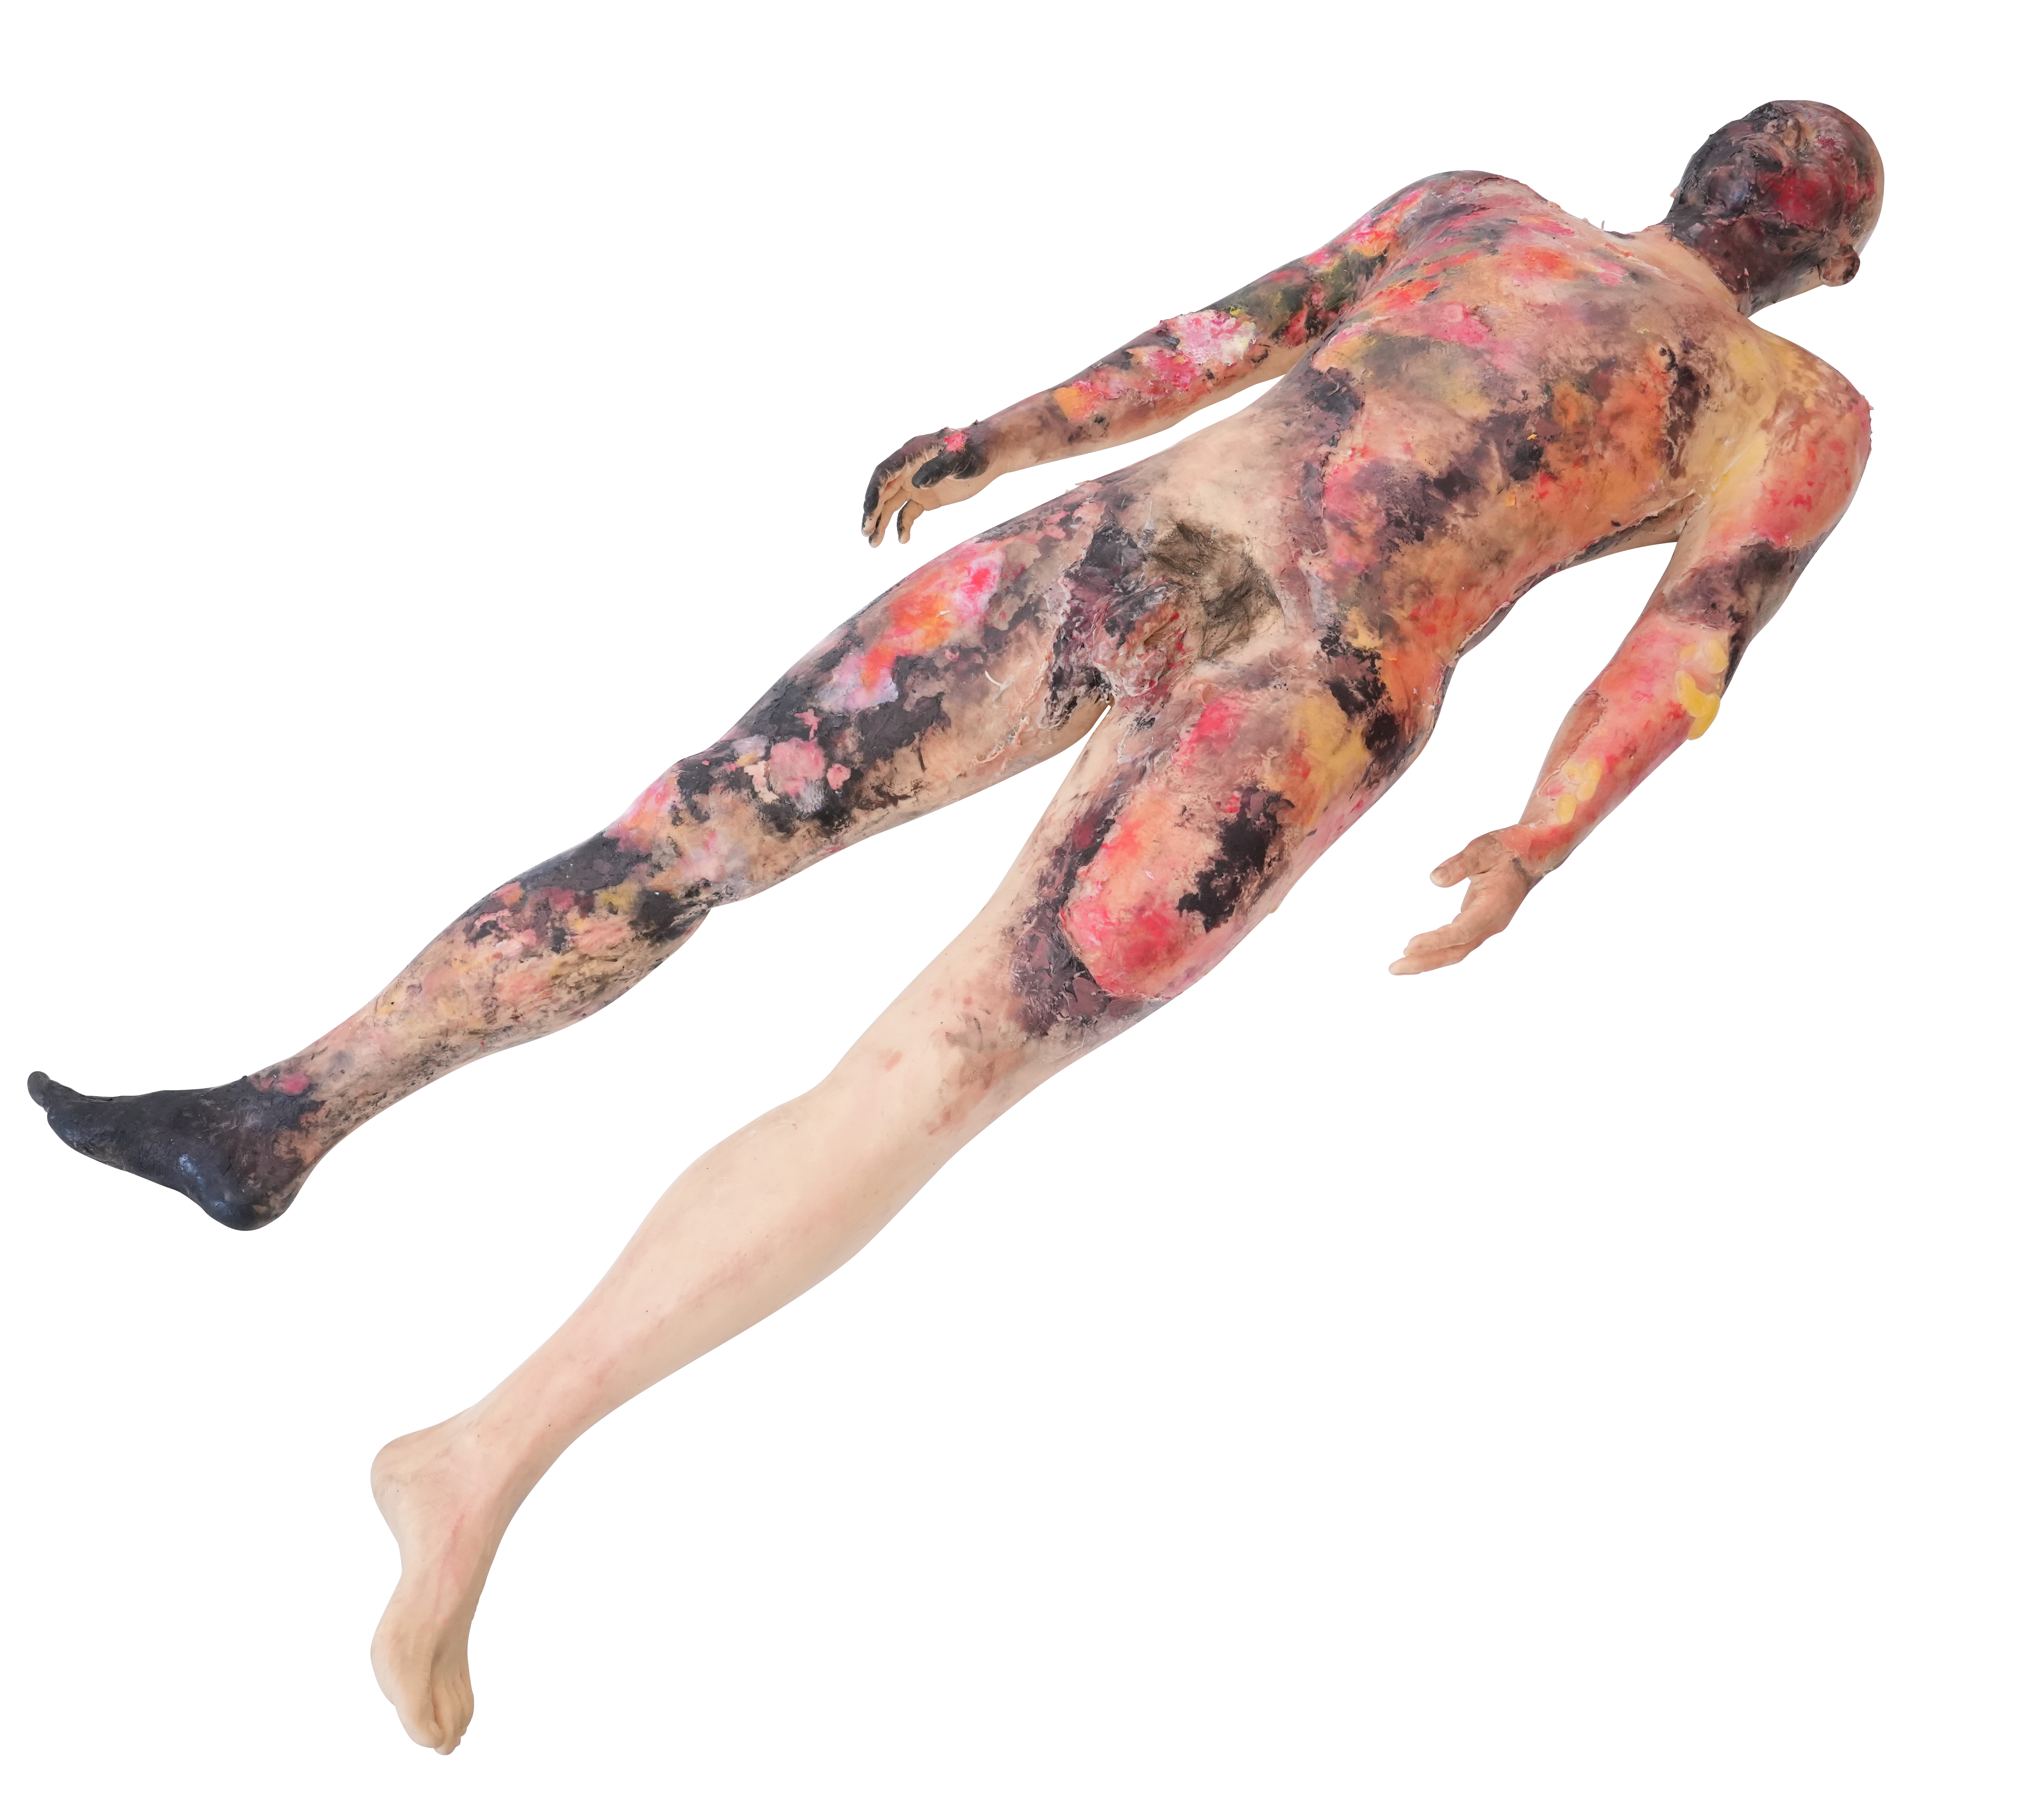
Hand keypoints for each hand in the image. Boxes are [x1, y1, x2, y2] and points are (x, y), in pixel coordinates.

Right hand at [861, 424, 992, 545]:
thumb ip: (938, 469)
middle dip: (873, 512)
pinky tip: (903, 539)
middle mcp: (908, 468)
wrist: (992, 454)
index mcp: (911, 454)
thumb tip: (916, 484)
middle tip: (866, 533)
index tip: (868, 513)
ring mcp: (916, 483)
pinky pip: (908, 512)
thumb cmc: (976, 451)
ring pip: (891, 504)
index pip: (884, 474)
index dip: (873, 493)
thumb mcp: (959, 459)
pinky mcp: (926, 497)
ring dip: (881, 522)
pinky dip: (903, 525)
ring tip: (874, 544)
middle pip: (883, 491)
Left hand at [1389, 831, 1537, 974]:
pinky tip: (1415, 954)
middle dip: (1424, 962)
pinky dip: (1435, 951)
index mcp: (1493, 906)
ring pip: (1456, 951)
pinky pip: (1456, 943)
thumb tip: (1435, 880)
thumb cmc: (1506, 849)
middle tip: (1394, 968)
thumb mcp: (1482, 849)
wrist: (1531, 855)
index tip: (1408, 946)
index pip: (1461, 931)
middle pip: (1456, 950)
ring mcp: (1486, 926)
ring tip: (1398, 967)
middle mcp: (1491, 923)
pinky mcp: (1479, 924)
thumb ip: (1460, 864)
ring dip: (1427, 961)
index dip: (1436, 941)